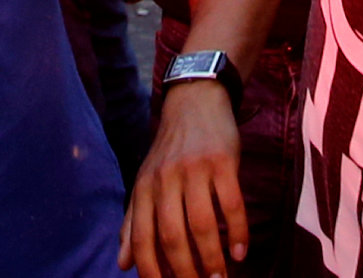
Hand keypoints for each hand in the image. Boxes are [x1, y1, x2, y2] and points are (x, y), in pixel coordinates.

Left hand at [126, 69, 248, 277]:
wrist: (196, 101)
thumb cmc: (170, 150)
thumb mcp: (146, 182)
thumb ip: (133, 223)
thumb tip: (123, 265)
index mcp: (144, 188)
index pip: (142, 239)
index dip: (151, 271)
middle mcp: (165, 180)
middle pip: (173, 237)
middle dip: (186, 272)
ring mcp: (194, 169)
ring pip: (203, 225)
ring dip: (213, 258)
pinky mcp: (222, 161)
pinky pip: (232, 205)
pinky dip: (238, 233)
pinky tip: (240, 251)